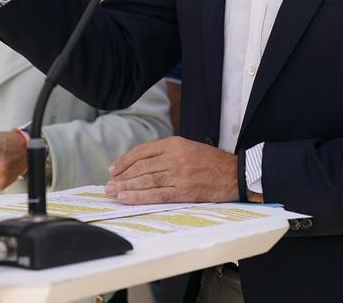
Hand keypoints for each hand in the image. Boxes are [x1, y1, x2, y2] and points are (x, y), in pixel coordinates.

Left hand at [105, 136, 238, 203]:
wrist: (234, 173)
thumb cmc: (211, 161)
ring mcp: (179, 175)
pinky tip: (127, 199)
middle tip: (108, 185)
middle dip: (122, 177)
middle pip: (141, 167)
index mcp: (174, 143)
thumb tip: (141, 164)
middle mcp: (174, 157)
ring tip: (113, 193)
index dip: (125, 161)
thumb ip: (167, 152)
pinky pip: (157, 195)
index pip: (142, 152)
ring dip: (126, 188)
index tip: (113, 170)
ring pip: (146, 181)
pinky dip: (139, 197)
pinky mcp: (184, 191)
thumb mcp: (188, 147)